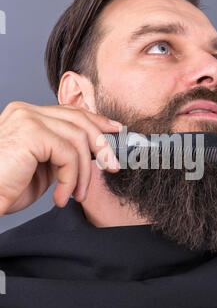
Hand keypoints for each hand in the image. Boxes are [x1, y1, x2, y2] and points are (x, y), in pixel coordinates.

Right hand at [0, 101, 121, 214]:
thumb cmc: (4, 187)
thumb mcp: (41, 169)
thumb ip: (61, 155)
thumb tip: (91, 153)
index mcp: (28, 117)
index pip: (71, 112)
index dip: (97, 121)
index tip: (115, 131)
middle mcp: (27, 112)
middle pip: (79, 120)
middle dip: (102, 144)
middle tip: (112, 166)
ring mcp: (28, 119)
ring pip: (78, 139)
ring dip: (84, 173)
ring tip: (76, 194)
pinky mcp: (31, 133)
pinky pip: (68, 154)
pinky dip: (71, 178)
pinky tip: (62, 195)